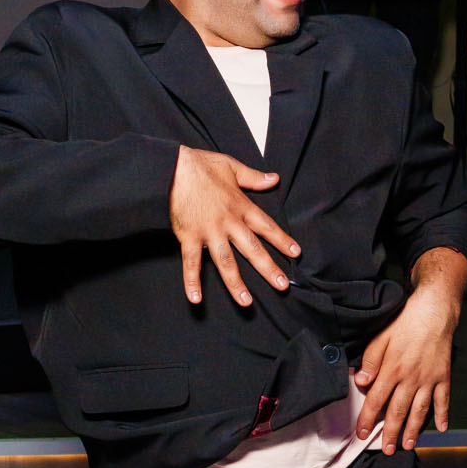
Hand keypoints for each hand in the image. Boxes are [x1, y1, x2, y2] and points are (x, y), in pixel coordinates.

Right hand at [169, 145, 299, 306]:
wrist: (170, 167)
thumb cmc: (200, 165)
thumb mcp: (231, 166)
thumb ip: (254, 177)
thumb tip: (275, 178)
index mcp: (240, 205)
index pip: (266, 226)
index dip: (282, 240)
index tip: (296, 253)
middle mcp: (228, 222)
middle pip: (252, 249)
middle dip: (268, 268)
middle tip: (282, 286)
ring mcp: (208, 231)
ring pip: (225, 262)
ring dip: (235, 283)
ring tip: (246, 302)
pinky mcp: (188, 236)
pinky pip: (190, 263)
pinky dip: (192, 281)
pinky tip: (196, 299)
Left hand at [352, 252, 466, 452]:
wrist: (434, 311)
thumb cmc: (405, 322)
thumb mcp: (381, 336)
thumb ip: (371, 360)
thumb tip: (361, 382)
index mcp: (392, 369)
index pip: (376, 400)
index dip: (367, 419)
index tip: (361, 434)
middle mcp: (410, 379)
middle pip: (398, 411)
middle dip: (390, 433)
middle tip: (387, 450)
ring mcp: (429, 380)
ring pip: (419, 411)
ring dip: (413, 430)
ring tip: (407, 445)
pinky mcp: (443, 376)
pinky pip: (443, 400)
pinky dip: (443, 415)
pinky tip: (441, 428)